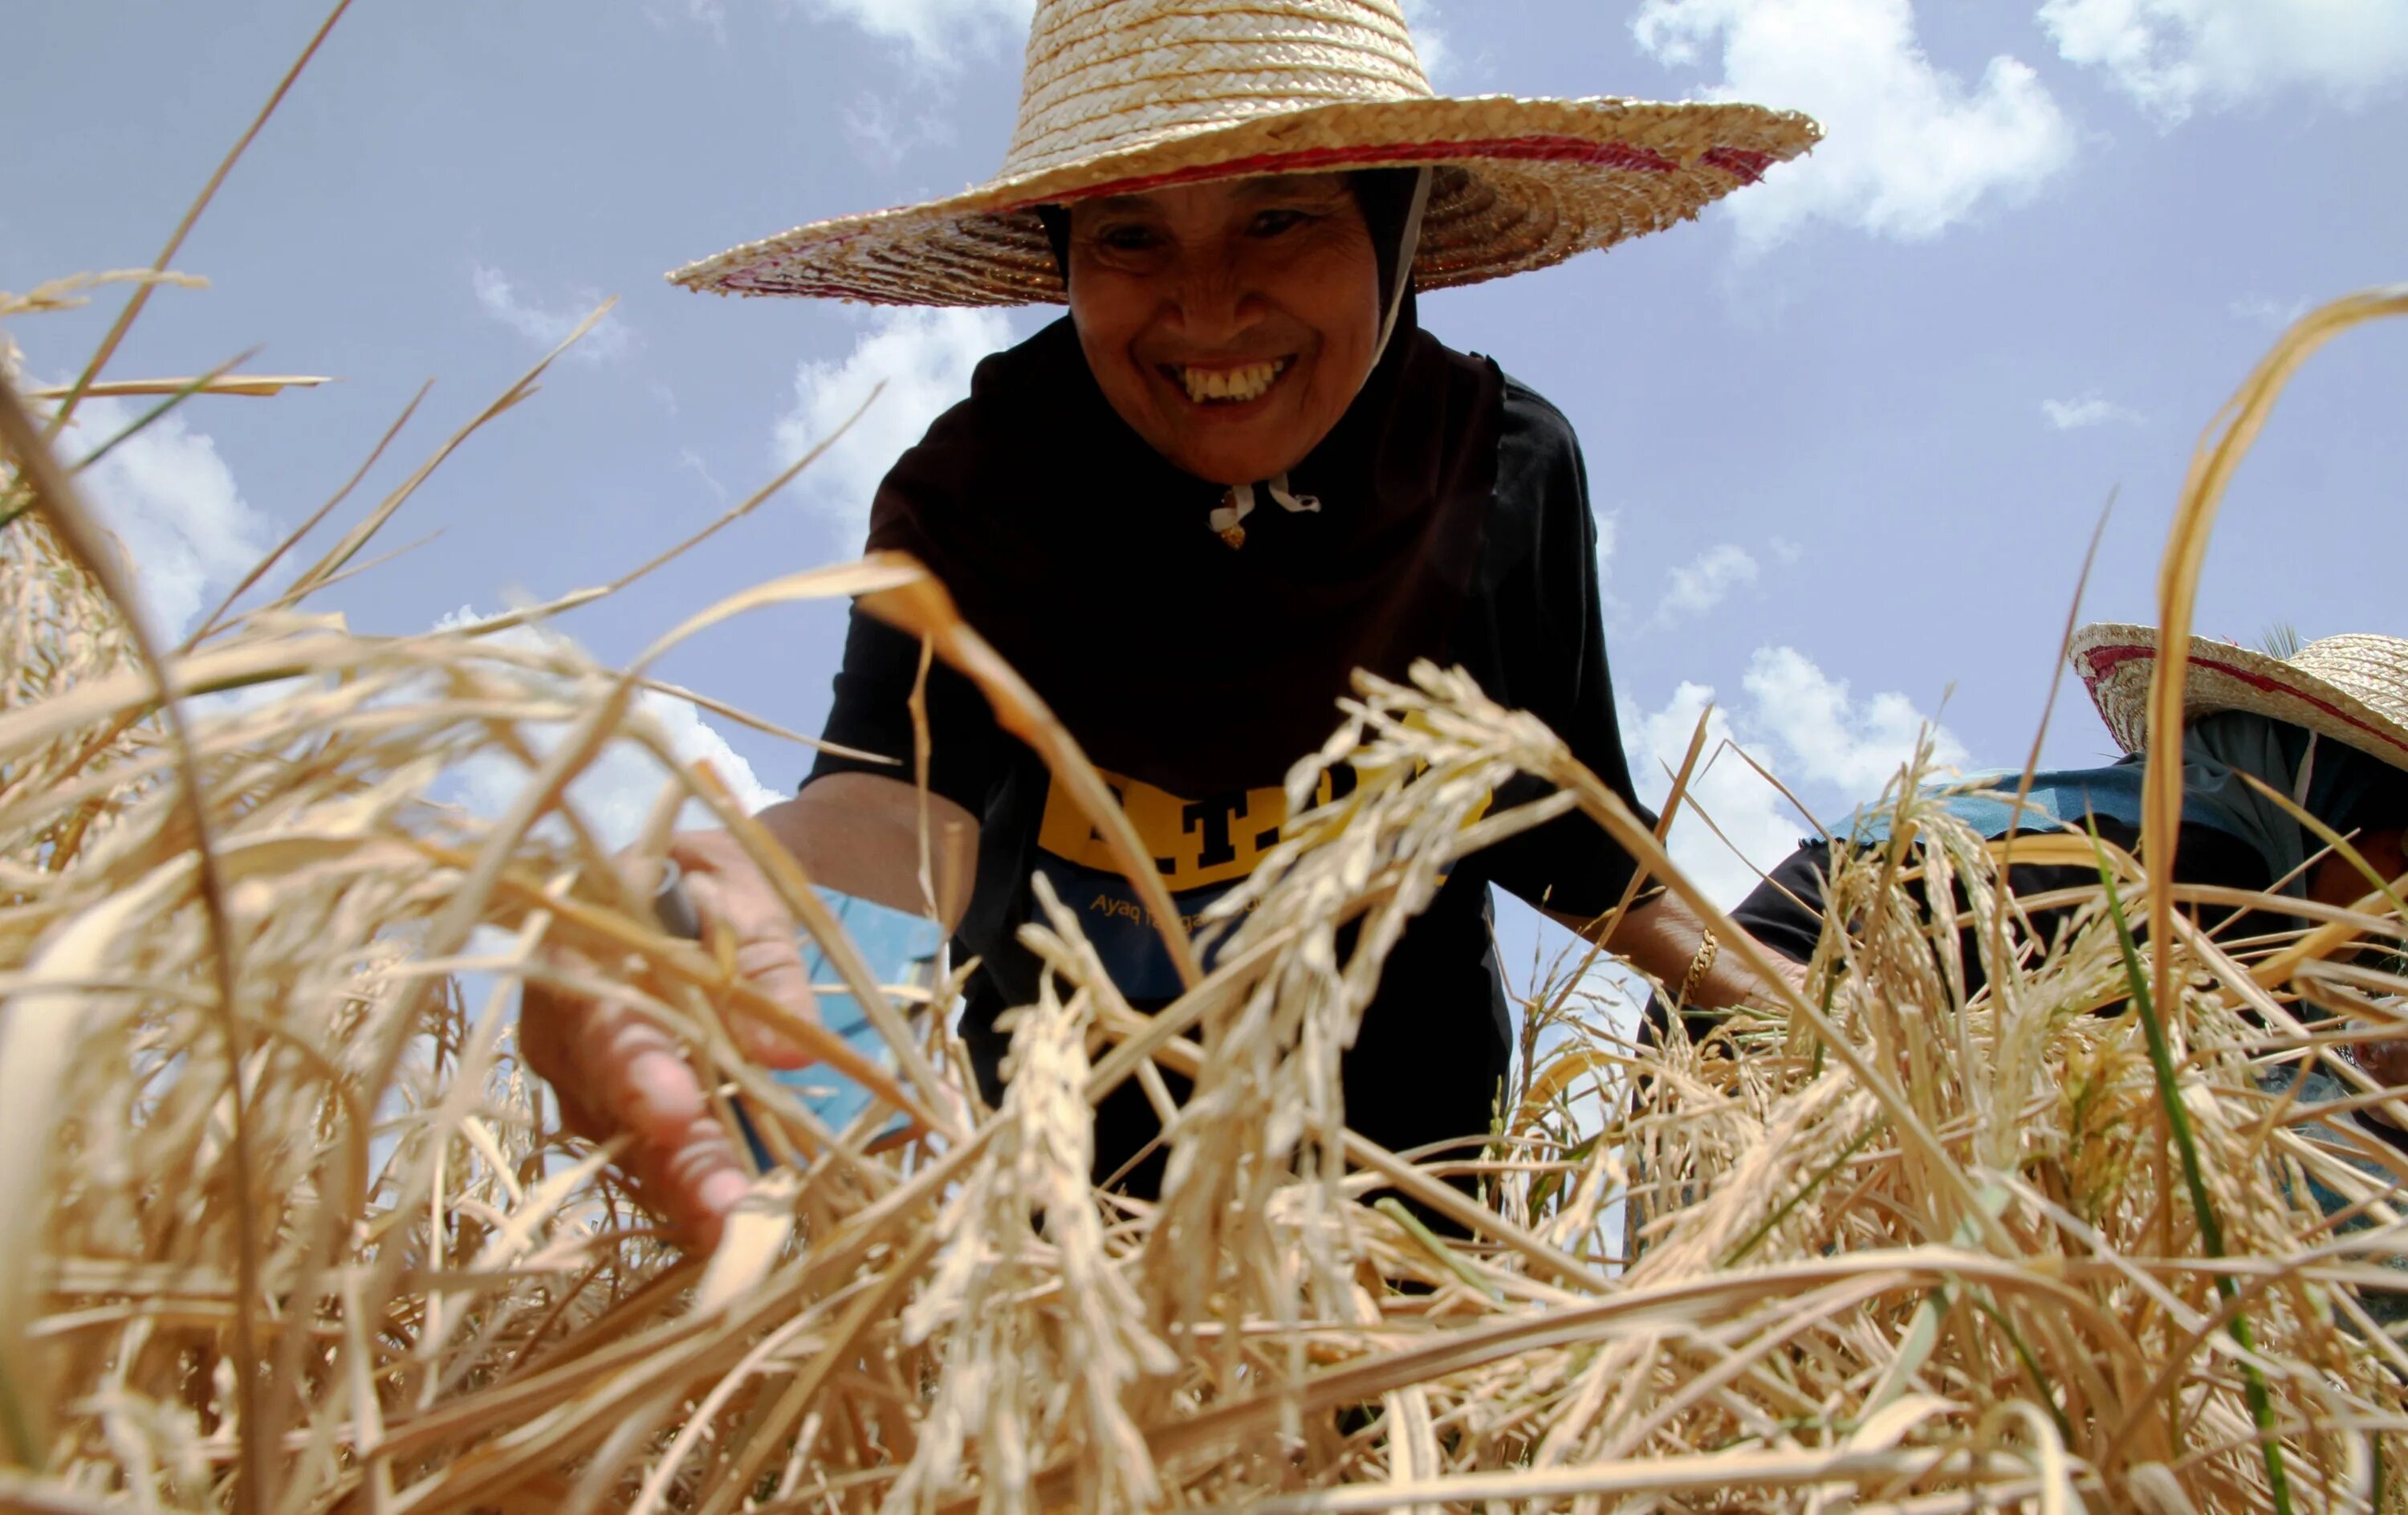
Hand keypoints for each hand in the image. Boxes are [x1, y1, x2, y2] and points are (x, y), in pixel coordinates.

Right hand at [520, 829, 818, 1247]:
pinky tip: (728, 1234)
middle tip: (726, 1214)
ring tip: (738, 1238)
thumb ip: (765, 968)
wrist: (679, 887)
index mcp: (576, 953)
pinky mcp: (607, 1116)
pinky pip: (641, 1161)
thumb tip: (789, 1054)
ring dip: (682, 1195)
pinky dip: (683, 1197)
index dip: (638, 1072)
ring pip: (625, 1147)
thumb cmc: (705, 882)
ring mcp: (578, 1081)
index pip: (601, 1019)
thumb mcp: (746, 898)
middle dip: (672, 1163)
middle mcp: (560, 1029)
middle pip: (612, 1105)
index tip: (679, 1114)